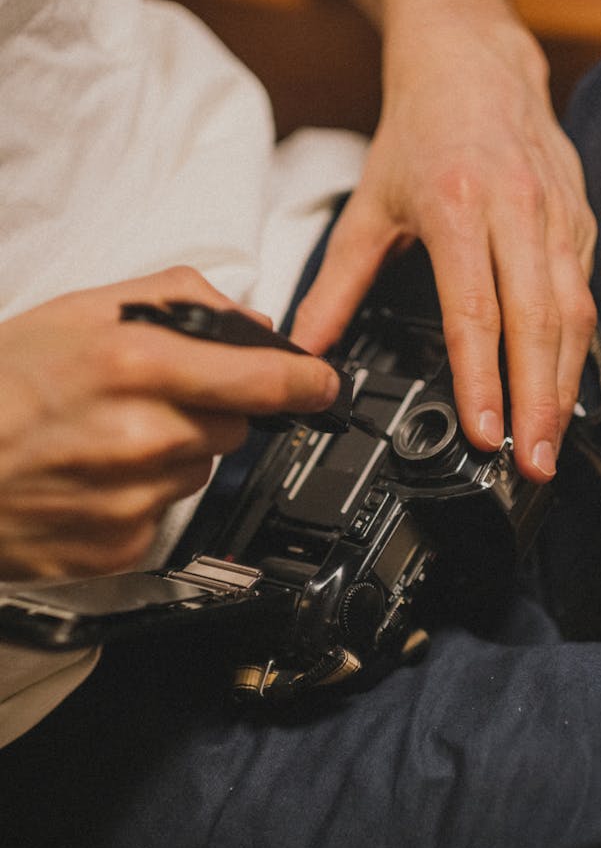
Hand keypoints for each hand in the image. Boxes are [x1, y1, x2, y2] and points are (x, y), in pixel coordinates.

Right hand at [0, 268, 338, 577]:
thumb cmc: (0, 384)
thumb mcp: (79, 311)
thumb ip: (176, 301)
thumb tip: (250, 322)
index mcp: (136, 365)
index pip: (262, 379)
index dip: (304, 381)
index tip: (322, 385)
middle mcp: (143, 436)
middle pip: (236, 429)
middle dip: (212, 412)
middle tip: (151, 401)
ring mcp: (134, 498)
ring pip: (202, 472)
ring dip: (176, 454)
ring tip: (109, 438)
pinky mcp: (123, 546)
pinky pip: (166, 515)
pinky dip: (144, 496)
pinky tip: (95, 478)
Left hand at [291, 8, 596, 481]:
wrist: (473, 60)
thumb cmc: (422, 129)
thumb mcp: (368, 207)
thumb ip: (336, 285)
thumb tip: (303, 347)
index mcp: (459, 207)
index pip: (475, 313)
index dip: (481, 380)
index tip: (483, 433)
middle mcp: (518, 210)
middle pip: (537, 324)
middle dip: (537, 403)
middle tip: (531, 465)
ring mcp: (558, 214)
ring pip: (573, 314)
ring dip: (564, 386)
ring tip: (550, 443)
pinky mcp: (581, 218)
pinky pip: (585, 293)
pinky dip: (577, 349)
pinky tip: (564, 388)